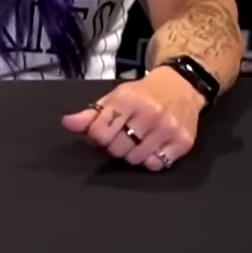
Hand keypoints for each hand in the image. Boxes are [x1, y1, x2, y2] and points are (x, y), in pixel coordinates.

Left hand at [60, 67, 204, 171]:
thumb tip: (67, 124)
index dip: (96, 137)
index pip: (99, 132)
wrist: (180, 87)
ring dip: (131, 154)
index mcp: (127, 100)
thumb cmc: (143, 94)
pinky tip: (151, 147)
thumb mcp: (114, 97)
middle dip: (114, 146)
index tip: (102, 133)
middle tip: (121, 137)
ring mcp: (168, 129)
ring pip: (135, 159)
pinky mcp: (183, 142)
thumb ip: (91, 114)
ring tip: (136, 141)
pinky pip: (157, 165)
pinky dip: (150, 160)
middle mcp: (149, 114)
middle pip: (117, 149)